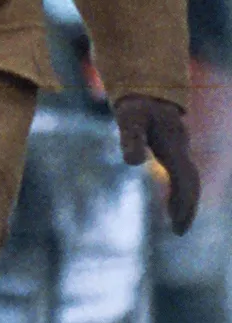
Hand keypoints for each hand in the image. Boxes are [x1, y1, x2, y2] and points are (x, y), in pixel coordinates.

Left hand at [116, 94, 199, 234]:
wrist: (148, 91)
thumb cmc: (137, 105)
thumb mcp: (130, 118)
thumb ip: (131, 137)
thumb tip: (133, 162)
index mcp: (174, 146)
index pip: (184, 177)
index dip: (183, 200)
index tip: (177, 222)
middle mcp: (181, 150)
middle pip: (191, 182)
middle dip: (188, 207)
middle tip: (179, 231)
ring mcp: (180, 151)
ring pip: (189, 180)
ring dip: (186, 202)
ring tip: (178, 225)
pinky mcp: (174, 152)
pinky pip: (183, 177)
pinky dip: (181, 192)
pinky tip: (173, 206)